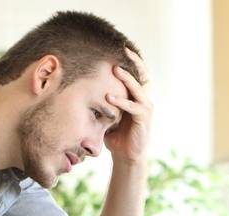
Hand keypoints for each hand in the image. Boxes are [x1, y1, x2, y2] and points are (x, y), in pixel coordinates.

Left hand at [104, 48, 152, 163]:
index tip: (121, 46)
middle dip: (133, 62)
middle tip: (122, 49)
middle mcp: (144, 99)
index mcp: (137, 96)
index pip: (137, 73)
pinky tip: (109, 98)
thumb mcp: (108, 114)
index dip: (131, 60)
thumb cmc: (115, 135)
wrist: (126, 156)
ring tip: (116, 70)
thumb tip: (82, 89)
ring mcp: (146, 109)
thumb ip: (102, 101)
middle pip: (143, 75)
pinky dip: (122, 102)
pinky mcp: (143, 120)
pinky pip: (133, 107)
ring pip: (138, 89)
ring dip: (127, 79)